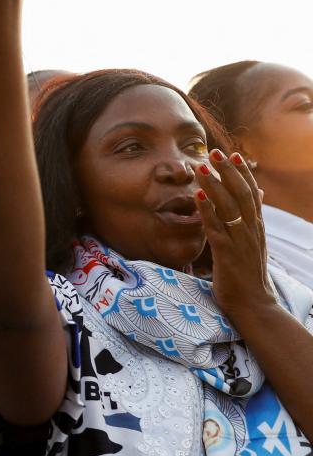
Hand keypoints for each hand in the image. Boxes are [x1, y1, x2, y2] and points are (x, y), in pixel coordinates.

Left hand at [194, 149, 276, 321]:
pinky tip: (198, 195)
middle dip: (228, 172)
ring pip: (229, 207)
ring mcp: (240, 242)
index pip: (252, 194)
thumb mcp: (252, 244)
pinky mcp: (227, 254)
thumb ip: (251, 221)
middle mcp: (251, 231)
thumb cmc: (247, 274)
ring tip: (202, 166)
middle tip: (215, 152)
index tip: (233, 155)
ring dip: (215, 184)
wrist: (254, 304)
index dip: (242, 174)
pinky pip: (216, 227)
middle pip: (241, 195)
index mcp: (257, 228)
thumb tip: (256, 197)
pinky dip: (208, 210)